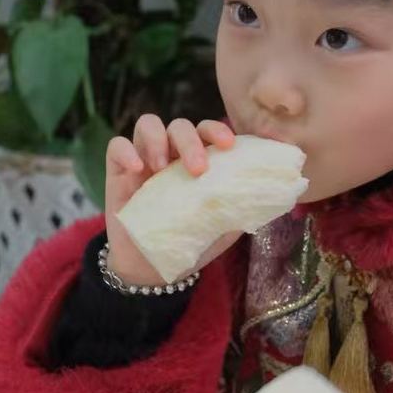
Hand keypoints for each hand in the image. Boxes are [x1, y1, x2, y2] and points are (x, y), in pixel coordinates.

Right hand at [105, 116, 242, 285]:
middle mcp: (173, 153)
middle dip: (192, 141)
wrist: (154, 268)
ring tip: (162, 167)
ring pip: (149, 124)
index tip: (229, 145)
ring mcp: (144, 159)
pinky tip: (137, 168)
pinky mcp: (117, 171)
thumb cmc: (192, 240)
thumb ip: (243, 205)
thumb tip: (276, 194)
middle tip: (199, 169)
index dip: (218, 129)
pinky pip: (116, 146)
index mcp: (199, 159)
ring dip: (158, 139)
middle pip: (180, 125)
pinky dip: (126, 150)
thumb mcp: (223, 225)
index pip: (208, 130)